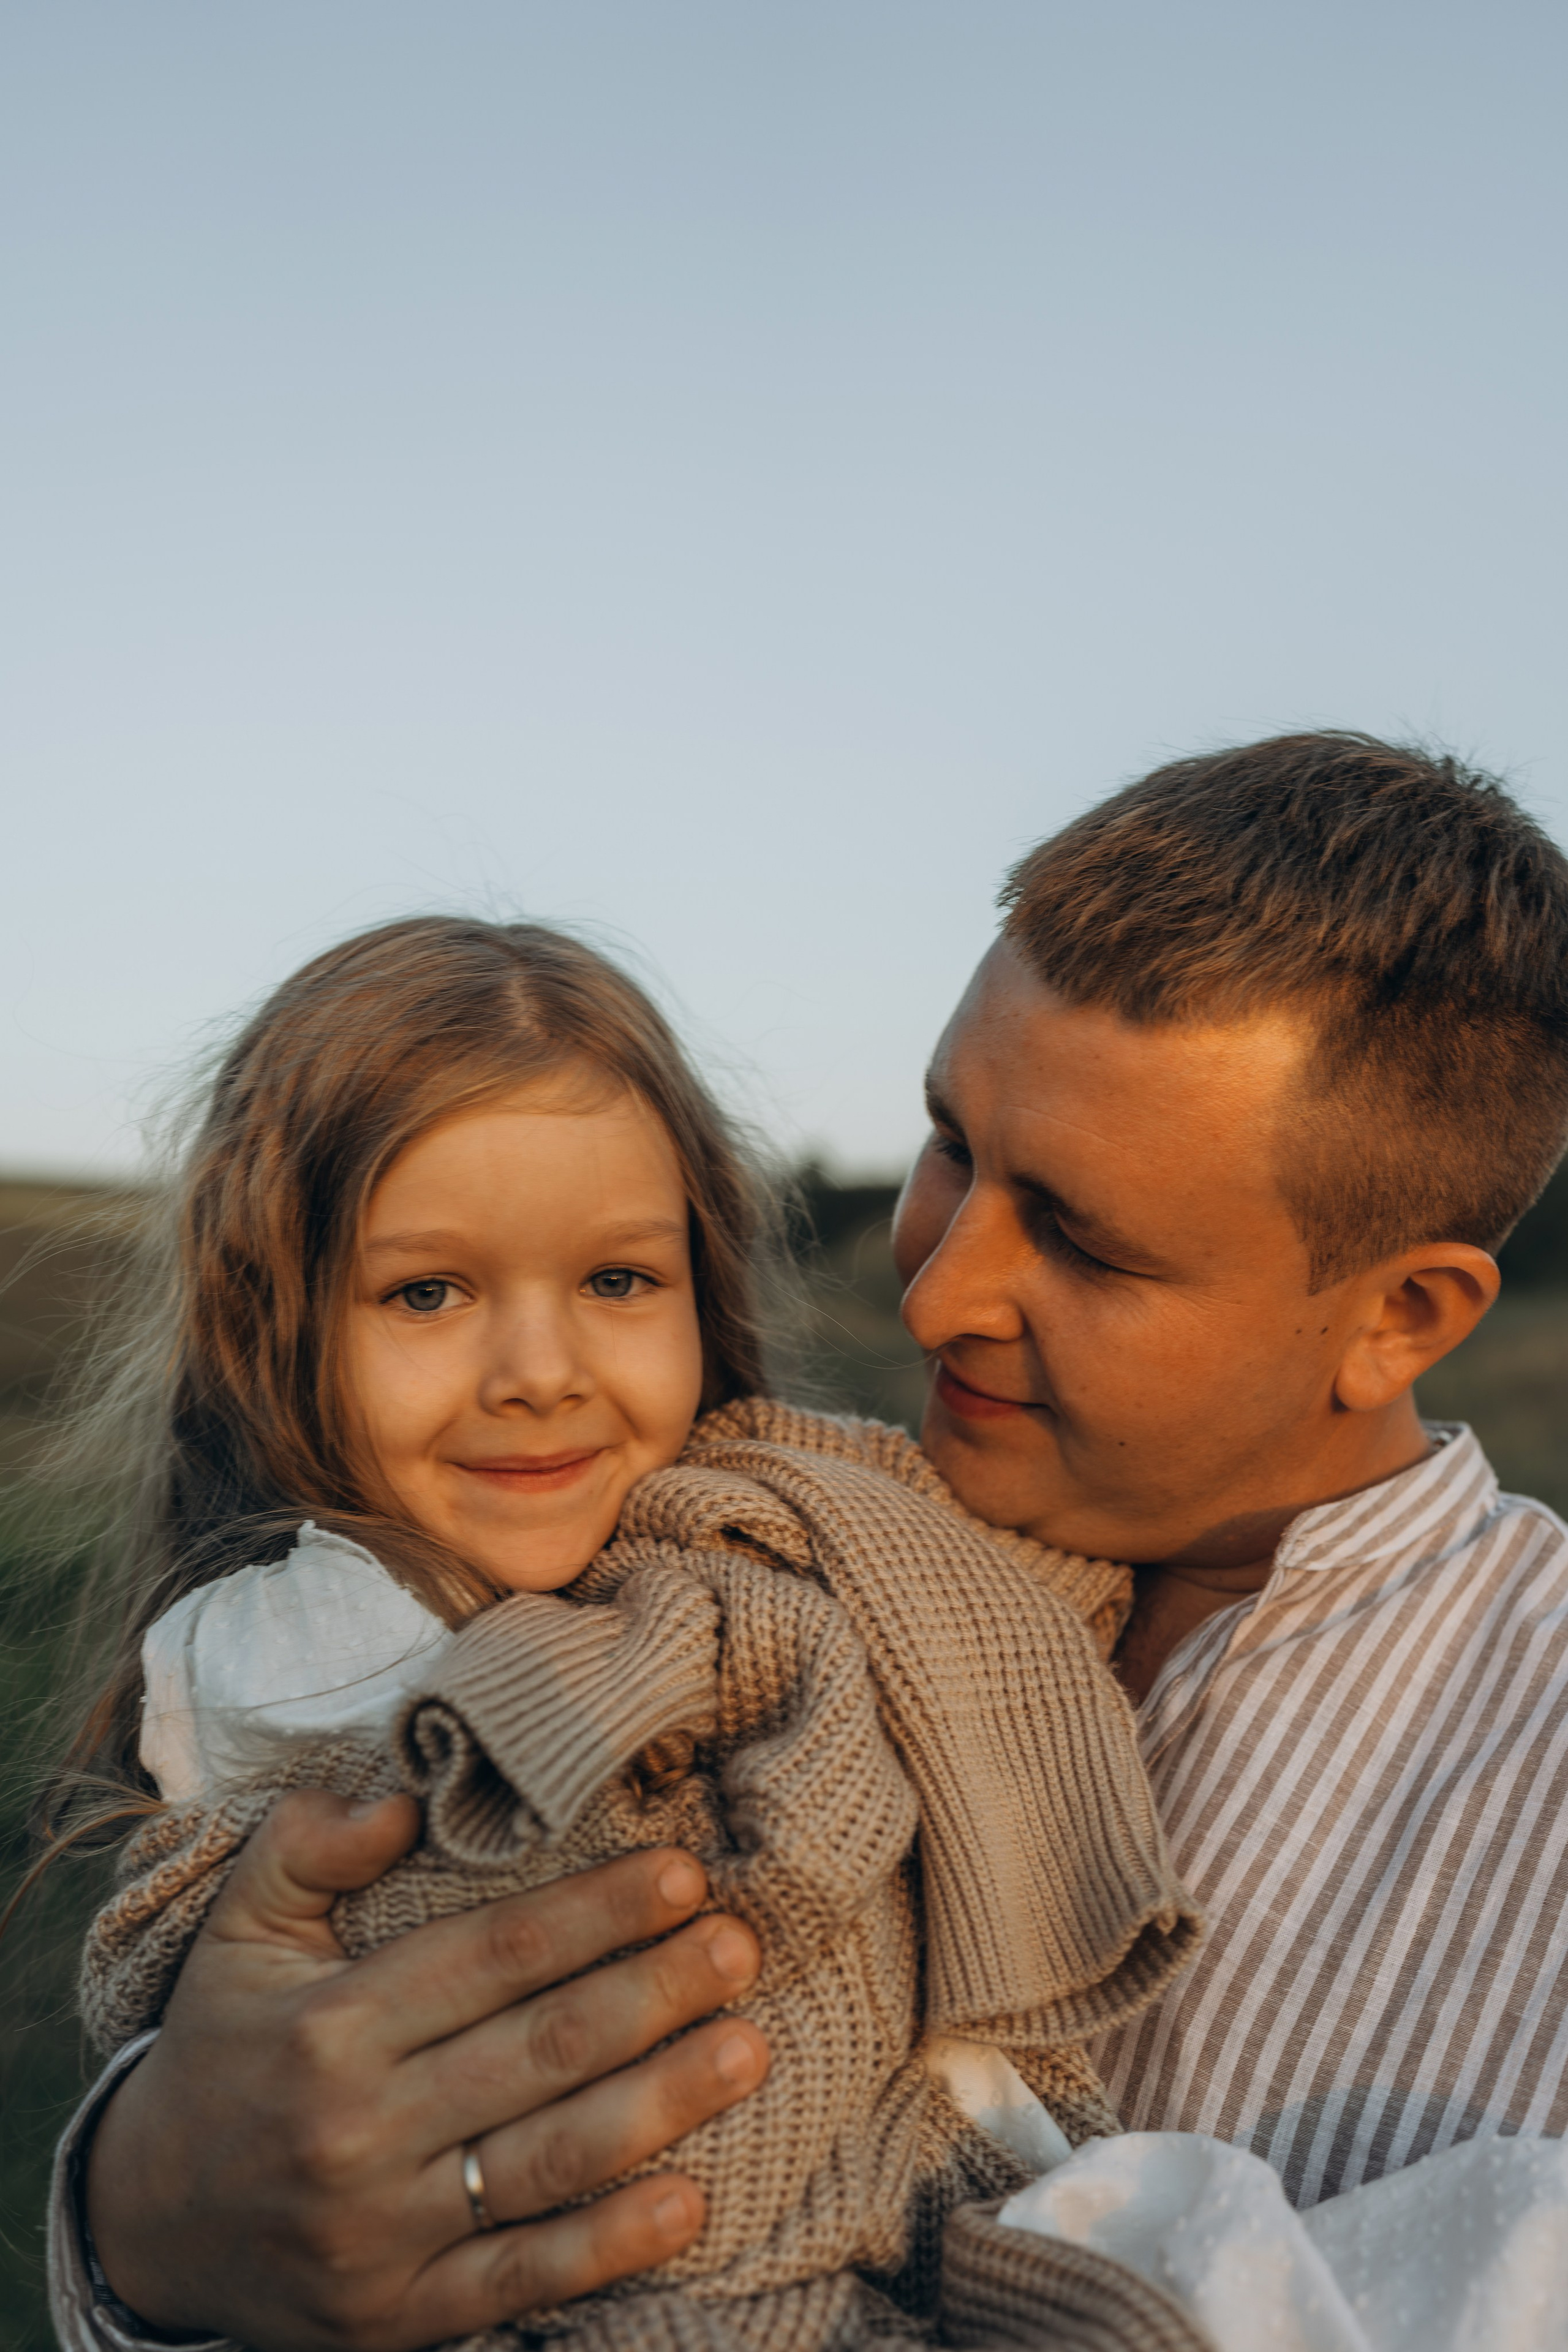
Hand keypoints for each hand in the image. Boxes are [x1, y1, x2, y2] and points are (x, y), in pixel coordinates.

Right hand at [86, 1791, 767, 2349]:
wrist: (144, 2223)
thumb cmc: (223, 2050)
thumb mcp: (239, 1931)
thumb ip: (306, 1846)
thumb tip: (399, 1797)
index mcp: (331, 2026)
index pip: (493, 1955)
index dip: (595, 1911)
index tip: (683, 1875)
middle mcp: (358, 2130)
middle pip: (540, 2049)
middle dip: (655, 1993)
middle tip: (742, 1948)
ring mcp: (382, 2233)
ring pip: (548, 2160)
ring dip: (663, 2104)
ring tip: (751, 2048)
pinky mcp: (397, 2318)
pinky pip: (520, 2278)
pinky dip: (607, 2245)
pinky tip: (687, 2199)